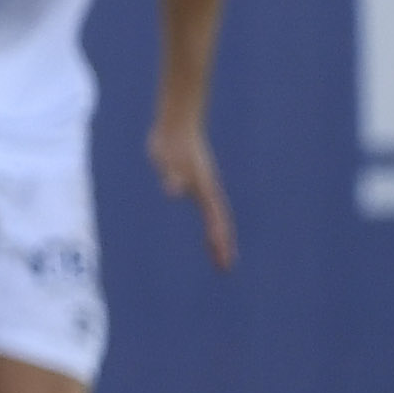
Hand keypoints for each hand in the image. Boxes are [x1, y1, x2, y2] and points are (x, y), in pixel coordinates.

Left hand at [151, 107, 236, 269]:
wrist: (176, 124)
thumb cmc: (171, 143)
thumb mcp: (168, 161)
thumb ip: (171, 177)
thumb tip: (171, 191)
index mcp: (204, 189)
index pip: (215, 220)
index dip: (219, 241)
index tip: (224, 261)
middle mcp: (207, 190)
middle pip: (218, 222)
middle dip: (221, 245)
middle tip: (225, 267)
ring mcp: (201, 187)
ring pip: (213, 216)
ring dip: (216, 236)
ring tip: (218, 254)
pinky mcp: (193, 183)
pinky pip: (204, 208)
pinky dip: (208, 223)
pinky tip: (206, 234)